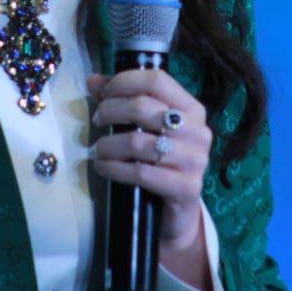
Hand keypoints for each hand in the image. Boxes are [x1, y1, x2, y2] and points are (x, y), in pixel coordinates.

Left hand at [88, 69, 212, 250]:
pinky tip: (102, 167)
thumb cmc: (159, 161)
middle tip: (96, 121)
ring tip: (96, 150)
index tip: (102, 94)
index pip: (156, 79)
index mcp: (192, 109)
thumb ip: (121, 100)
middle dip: (110, 111)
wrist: (176, 211)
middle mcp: (198, 131)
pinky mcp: (186, 187)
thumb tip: (93, 80)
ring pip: (138, 141)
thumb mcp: (144, 128)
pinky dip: (114, 168)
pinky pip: (140, 172)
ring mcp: (195, 160)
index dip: (123, 82)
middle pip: (143, 107)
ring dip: (108, 145)